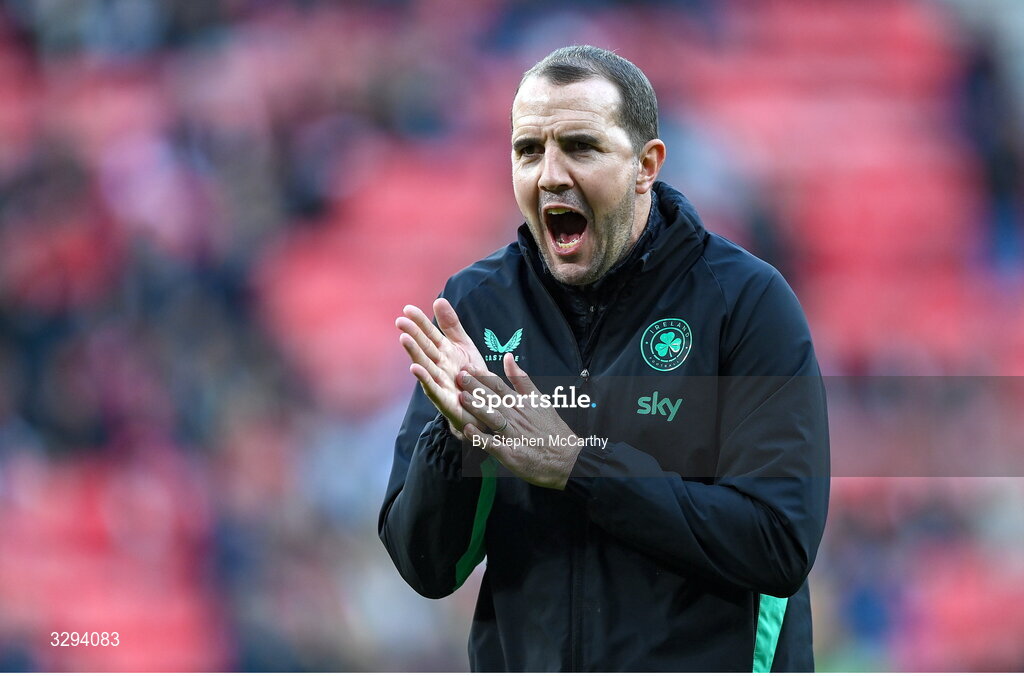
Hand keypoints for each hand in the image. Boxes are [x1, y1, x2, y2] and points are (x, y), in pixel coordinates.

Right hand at [396, 299, 488, 436]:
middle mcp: (438, 366)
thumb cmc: (471, 376)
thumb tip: (438, 300)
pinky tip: (414, 368)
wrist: (482, 408)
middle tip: (400, 321)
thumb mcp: (464, 346)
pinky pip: (433, 388)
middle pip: (424, 348)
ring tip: (404, 339)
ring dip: (414, 353)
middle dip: (413, 334)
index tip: (407, 309)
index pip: (430, 334)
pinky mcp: (444, 400)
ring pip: (425, 365)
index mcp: (443, 352)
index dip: (420, 322)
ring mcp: (439, 382)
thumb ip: (451, 325)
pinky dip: (424, 379)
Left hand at [458, 353, 579, 489]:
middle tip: (460, 376)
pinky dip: (481, 438)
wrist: (567, 459)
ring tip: (463, 397)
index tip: (468, 367)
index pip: (499, 386)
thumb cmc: (552, 429)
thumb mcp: (540, 400)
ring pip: (494, 418)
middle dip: (475, 387)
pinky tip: (468, 430)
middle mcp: (517, 418)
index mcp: (522, 404)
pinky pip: (493, 445)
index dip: (482, 376)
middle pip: (494, 399)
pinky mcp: (511, 454)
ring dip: (478, 408)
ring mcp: (514, 436)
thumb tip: (508, 356)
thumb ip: (521, 379)